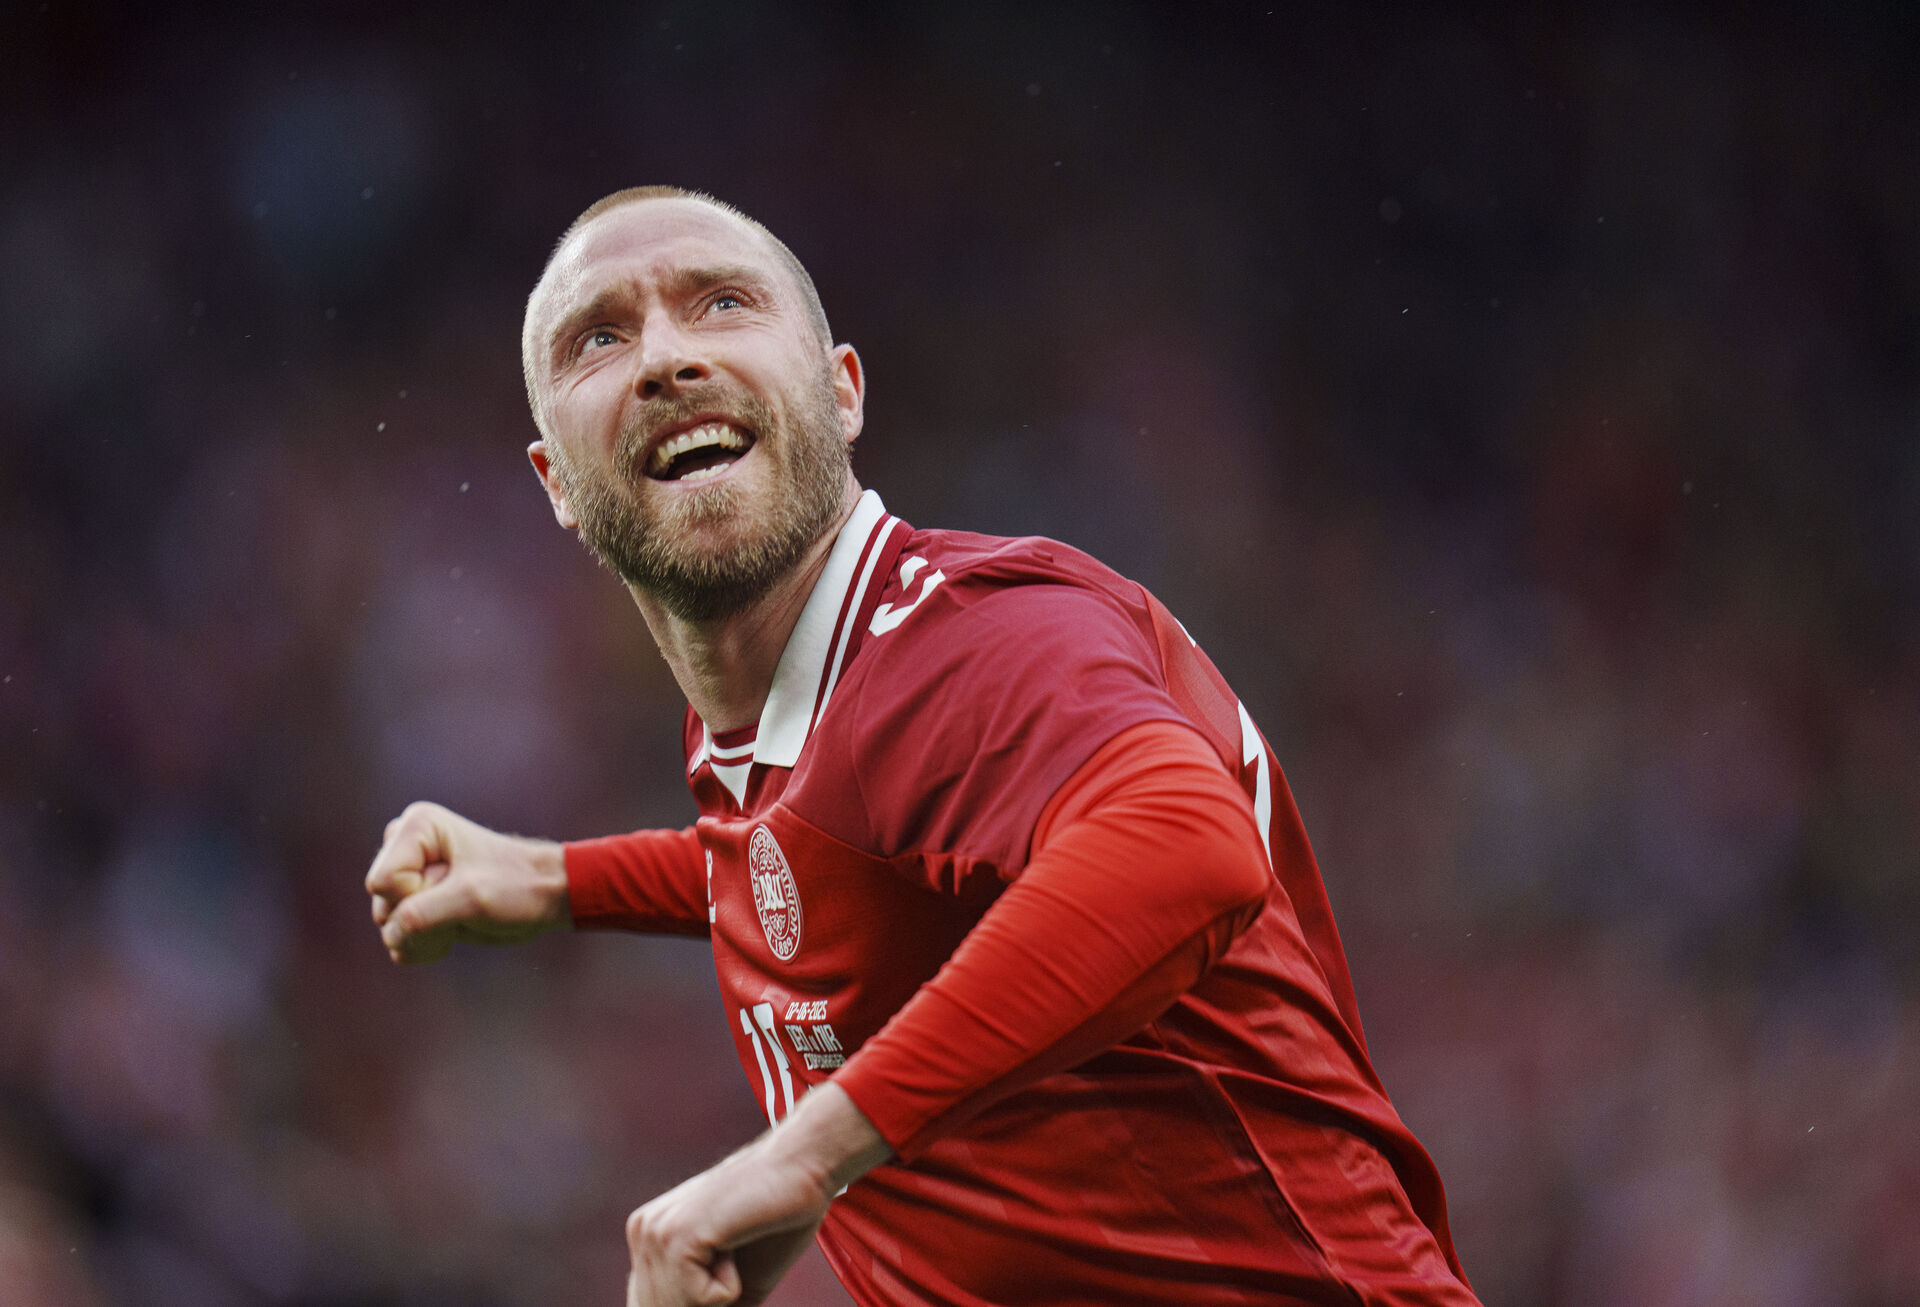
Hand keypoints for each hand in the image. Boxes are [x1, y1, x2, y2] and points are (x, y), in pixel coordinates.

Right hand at [365, 801, 569, 963]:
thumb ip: (420, 916)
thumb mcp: (469, 898)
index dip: (417, 895)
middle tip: (464, 902)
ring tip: (462, 915)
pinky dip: (424, 946)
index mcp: (415, 828)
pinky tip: (452, 931)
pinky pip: (397, 940)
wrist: (544, 896)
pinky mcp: (415, 904)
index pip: (383, 883)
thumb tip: (390, 935)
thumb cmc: (515, 885)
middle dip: (423, 917)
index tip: (457, 884)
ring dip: (426, 935)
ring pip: (388, 926)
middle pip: (382, 906)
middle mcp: (405, 848)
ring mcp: (408, 878)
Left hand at [624, 1085, 889, 1306]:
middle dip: (710, 1300)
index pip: (654, 1303)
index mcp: (648, 1237)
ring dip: (723, 1291)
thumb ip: (700, 1304)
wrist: (802, 1167)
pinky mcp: (678, 1234)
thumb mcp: (729, 1284)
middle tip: (735, 1252)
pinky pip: (701, 1300)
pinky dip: (731, 1284)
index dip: (698, 1300)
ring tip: (735, 1243)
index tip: (729, 1259)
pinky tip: (736, 1239)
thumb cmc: (774, 1223)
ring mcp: (656, 1231)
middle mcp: (643, 1231)